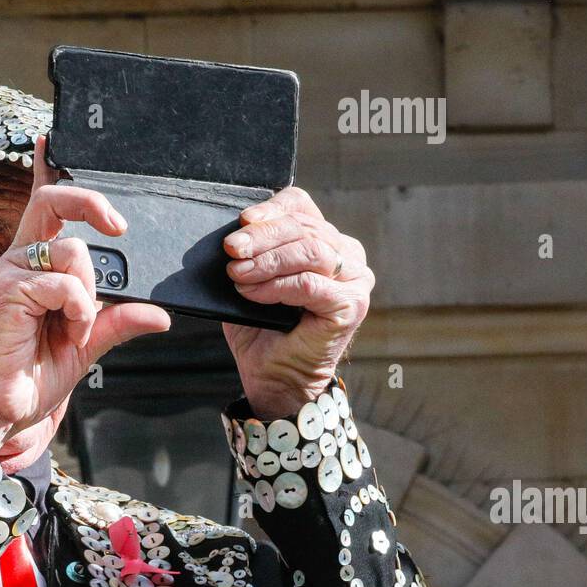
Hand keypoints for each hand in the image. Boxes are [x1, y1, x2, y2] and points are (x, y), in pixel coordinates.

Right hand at [0, 135, 170, 453]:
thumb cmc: (23, 382)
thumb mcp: (83, 349)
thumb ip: (115, 324)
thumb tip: (158, 314)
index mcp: (31, 270)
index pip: (40, 208)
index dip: (45, 170)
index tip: (51, 141)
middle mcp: (17, 263)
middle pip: (55, 201)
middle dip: (92, 202)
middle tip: (119, 230)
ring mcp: (10, 273)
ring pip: (73, 250)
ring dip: (89, 294)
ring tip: (76, 331)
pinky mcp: (9, 290)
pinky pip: (66, 283)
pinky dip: (78, 312)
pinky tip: (68, 337)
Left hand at [221, 187, 373, 416]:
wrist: (275, 379)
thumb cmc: (262, 332)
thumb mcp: (251, 283)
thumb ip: (251, 254)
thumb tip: (233, 233)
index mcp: (327, 242)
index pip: (302, 207)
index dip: (272, 209)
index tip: (243, 221)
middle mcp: (348, 257)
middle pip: (304, 228)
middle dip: (263, 236)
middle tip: (232, 249)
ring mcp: (355, 280)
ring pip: (310, 251)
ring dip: (268, 260)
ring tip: (237, 273)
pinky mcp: (351, 305)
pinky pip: (310, 284)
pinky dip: (276, 285)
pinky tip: (252, 292)